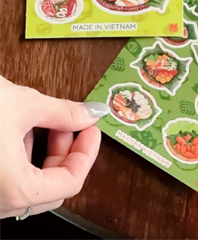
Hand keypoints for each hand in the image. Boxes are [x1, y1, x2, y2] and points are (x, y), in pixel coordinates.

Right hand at [0, 75, 108, 218]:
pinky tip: (16, 130)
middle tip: (71, 123)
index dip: (87, 151)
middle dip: (67, 152)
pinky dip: (19, 158)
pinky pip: (5, 181)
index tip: (91, 127)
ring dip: (43, 153)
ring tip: (41, 120)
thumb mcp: (25, 105)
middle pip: (51, 187)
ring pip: (28, 184)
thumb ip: (65, 113)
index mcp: (14, 189)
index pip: (72, 181)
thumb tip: (91, 113)